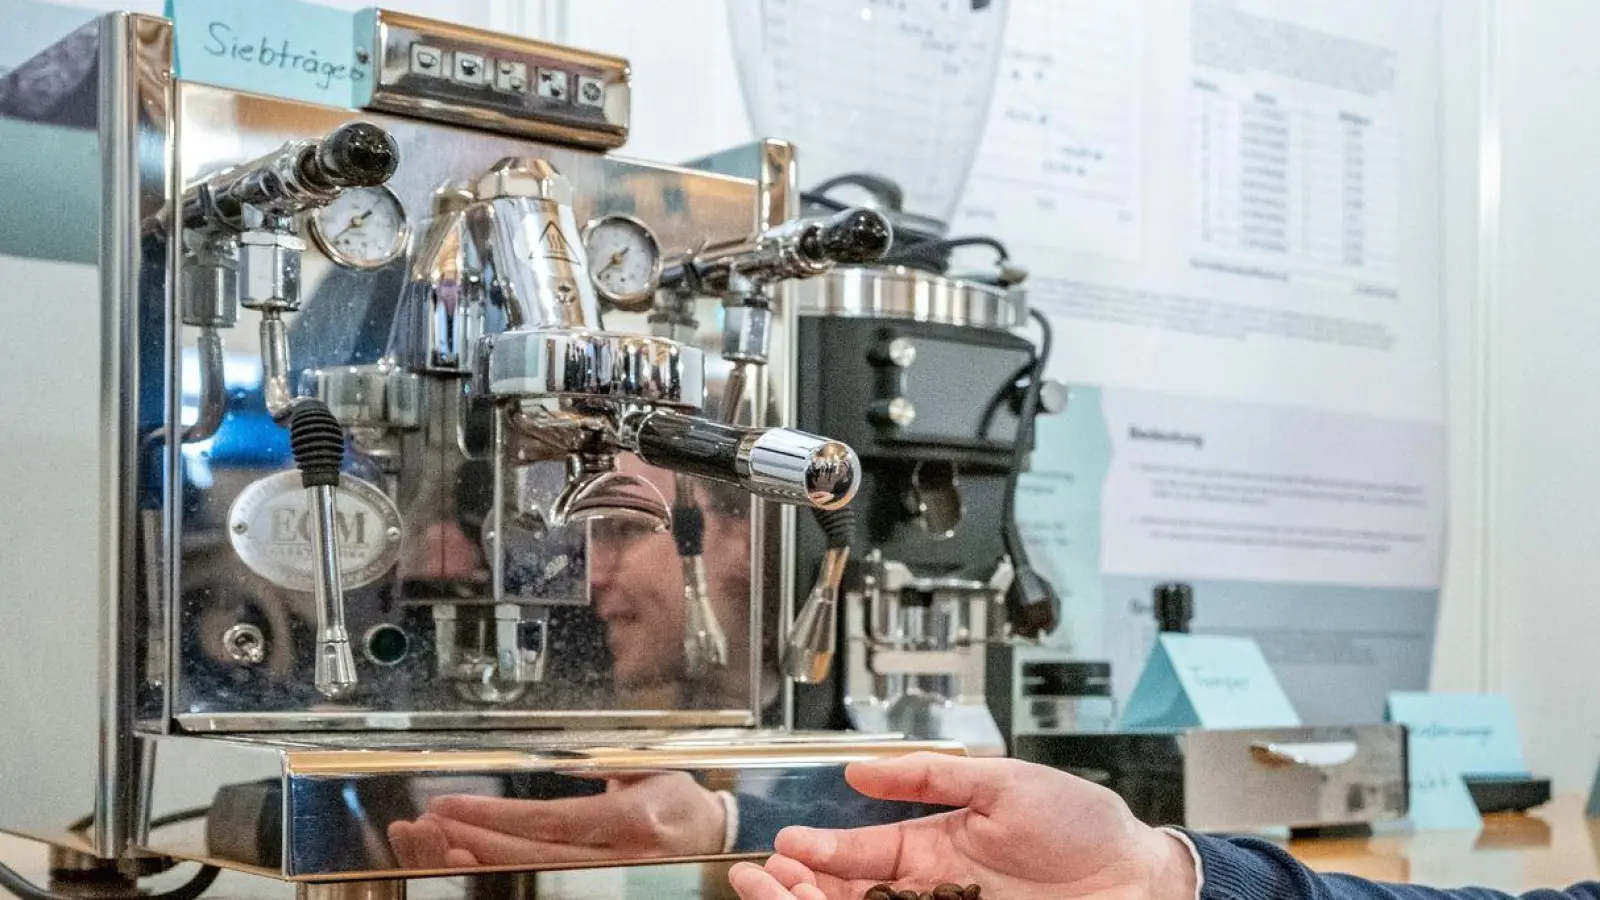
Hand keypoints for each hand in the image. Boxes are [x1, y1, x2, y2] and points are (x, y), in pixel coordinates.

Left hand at [388, 772, 726, 867]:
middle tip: (432, 826)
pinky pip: (545, 885)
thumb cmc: (675, 796)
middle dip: (475, 842)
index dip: (495, 816)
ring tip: (440, 846)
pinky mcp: (603, 890)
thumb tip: (557, 760)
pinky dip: (504, 876)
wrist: (710, 834)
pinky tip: (474, 866)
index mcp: (633, 818)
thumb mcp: (646, 767)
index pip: (550, 822)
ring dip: (482, 863)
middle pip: (533, 858)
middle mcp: (622, 856)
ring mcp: (613, 880)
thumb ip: (600, 765)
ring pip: (535, 879)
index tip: (451, 805)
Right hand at [727, 753, 1195, 899]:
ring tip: (784, 898)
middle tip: (763, 883)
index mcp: (936, 845)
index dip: (819, 852)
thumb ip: (932, 775)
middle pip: (851, 896)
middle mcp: (935, 888)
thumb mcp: (1001, 782)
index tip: (783, 849)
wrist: (1139, 875)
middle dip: (802, 889)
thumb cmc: (1081, 823)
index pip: (861, 853)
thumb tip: (862, 771)